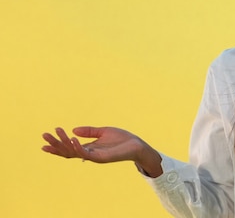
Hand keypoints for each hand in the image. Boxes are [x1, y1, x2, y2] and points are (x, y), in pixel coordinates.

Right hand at [42, 127, 162, 176]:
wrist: (137, 145)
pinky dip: (78, 146)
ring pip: (74, 152)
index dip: (57, 146)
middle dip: (55, 144)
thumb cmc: (122, 139)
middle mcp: (89, 154)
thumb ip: (89, 131)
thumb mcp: (103, 131)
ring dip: (63, 143)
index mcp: (89, 148)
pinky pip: (86, 153)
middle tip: (44, 135)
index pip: (69, 149)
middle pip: (67, 151)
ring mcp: (94, 157)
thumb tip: (73, 130)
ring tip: (56, 133)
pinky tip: (72, 138)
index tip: (44, 141)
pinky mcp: (101, 158)